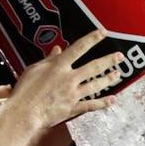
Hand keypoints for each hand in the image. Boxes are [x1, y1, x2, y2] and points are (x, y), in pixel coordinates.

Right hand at [9, 30, 124, 127]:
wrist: (24, 112)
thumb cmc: (25, 90)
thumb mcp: (34, 69)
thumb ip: (49, 59)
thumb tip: (57, 50)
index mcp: (59, 66)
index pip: (79, 48)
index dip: (92, 39)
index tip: (103, 33)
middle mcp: (69, 78)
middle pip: (93, 67)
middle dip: (108, 60)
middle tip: (120, 56)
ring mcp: (73, 94)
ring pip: (95, 85)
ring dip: (108, 79)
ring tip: (117, 74)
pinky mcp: (72, 108)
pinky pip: (91, 105)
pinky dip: (103, 103)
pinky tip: (112, 100)